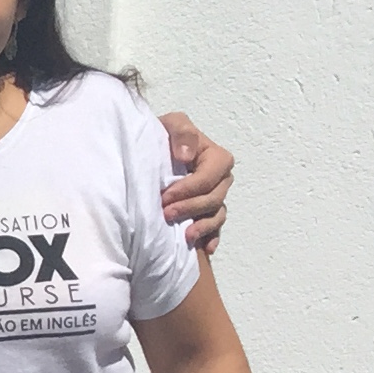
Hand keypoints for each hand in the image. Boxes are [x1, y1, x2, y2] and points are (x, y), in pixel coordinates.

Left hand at [160, 112, 233, 251]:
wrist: (152, 152)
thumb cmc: (164, 136)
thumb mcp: (172, 124)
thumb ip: (182, 132)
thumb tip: (186, 155)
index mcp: (217, 158)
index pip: (209, 177)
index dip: (189, 188)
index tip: (165, 196)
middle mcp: (221, 179)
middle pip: (214, 199)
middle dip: (191, 208)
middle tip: (166, 214)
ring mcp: (216, 197)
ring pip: (216, 215)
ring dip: (202, 227)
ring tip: (185, 236)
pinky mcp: (208, 212)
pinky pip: (216, 228)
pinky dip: (211, 238)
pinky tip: (204, 248)